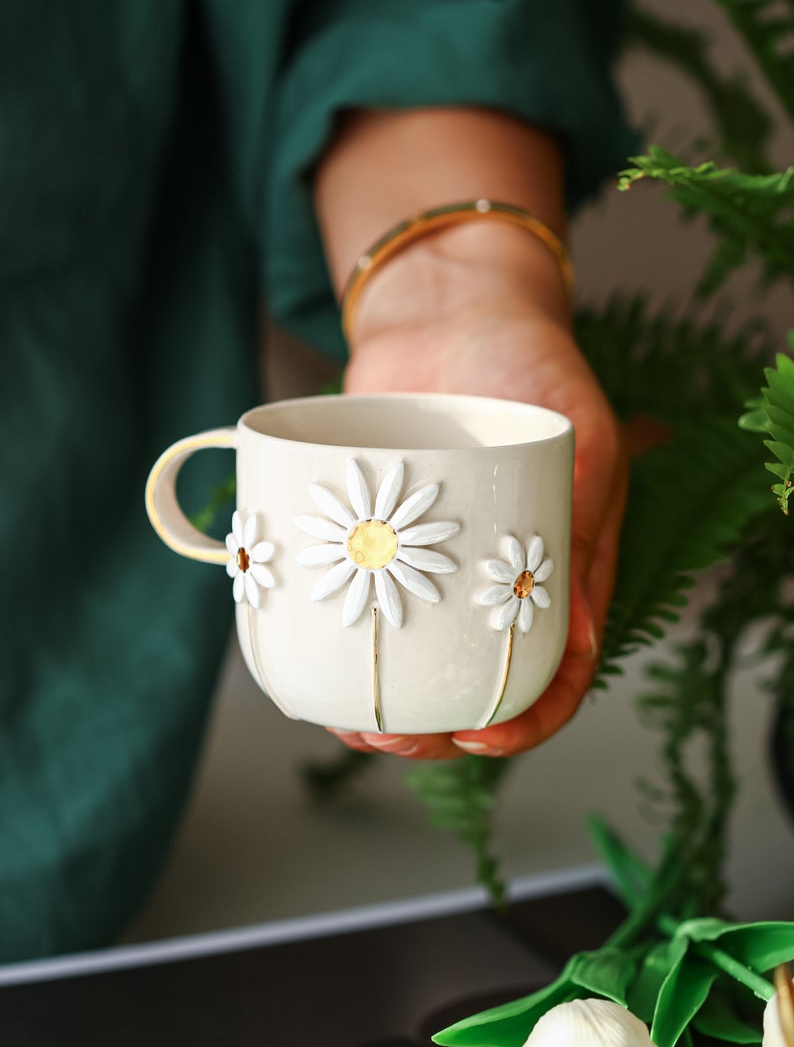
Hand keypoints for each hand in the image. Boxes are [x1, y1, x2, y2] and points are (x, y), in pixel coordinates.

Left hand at [328, 222, 627, 760]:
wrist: (450, 307)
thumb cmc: (532, 365)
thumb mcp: (584, 439)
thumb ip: (586, 525)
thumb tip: (579, 634)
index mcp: (560, 572)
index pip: (554, 672)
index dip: (524, 721)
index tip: (480, 738)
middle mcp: (494, 582)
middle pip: (471, 685)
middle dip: (433, 731)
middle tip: (391, 737)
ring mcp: (430, 566)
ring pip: (410, 659)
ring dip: (379, 702)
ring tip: (345, 721)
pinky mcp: (375, 541)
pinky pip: (358, 602)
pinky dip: (336, 640)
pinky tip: (310, 663)